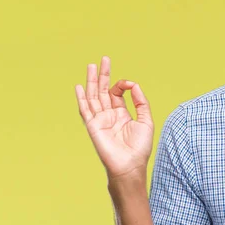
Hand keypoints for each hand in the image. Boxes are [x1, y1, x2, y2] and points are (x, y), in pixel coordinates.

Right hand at [75, 56, 153, 181]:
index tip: (128, 84)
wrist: (130, 166)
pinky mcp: (93, 126)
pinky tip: (79, 86)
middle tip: (103, 59)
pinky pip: (85, 110)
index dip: (122, 84)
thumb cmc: (139, 148)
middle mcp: (109, 115)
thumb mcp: (146, 120)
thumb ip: (141, 102)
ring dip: (92, 81)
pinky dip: (82, 98)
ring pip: (93, 96)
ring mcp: (100, 120)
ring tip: (91, 65)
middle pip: (103, 90)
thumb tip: (134, 85)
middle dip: (104, 75)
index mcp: (121, 114)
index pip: (117, 93)